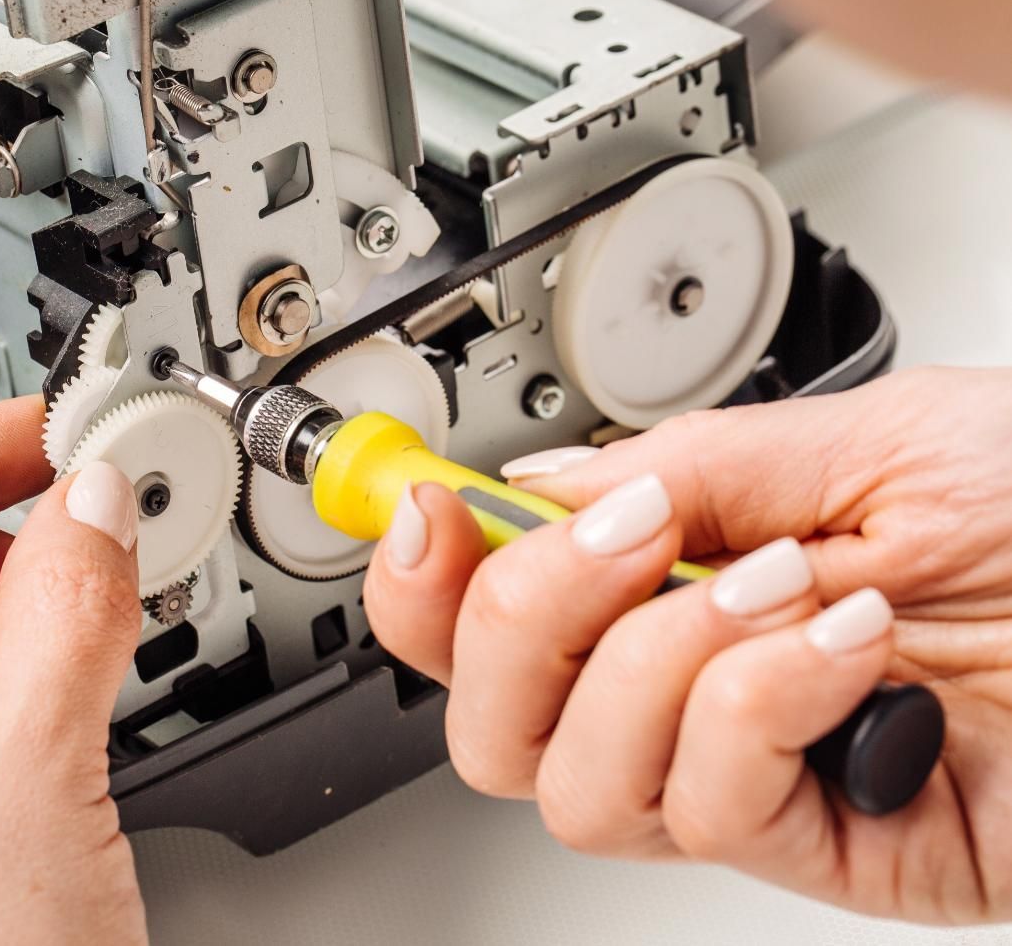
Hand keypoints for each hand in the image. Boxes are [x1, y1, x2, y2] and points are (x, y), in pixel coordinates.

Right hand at [363, 366, 1011, 923]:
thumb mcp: (870, 442)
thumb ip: (690, 465)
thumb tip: (538, 487)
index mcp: (683, 586)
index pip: (490, 612)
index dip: (420, 570)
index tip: (420, 505)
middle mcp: (696, 692)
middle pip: (488, 723)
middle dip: (516, 618)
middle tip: (615, 543)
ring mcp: (757, 778)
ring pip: (574, 785)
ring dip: (652, 661)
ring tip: (775, 589)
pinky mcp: (836, 848)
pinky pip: (711, 807)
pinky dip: (752, 699)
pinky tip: (843, 648)